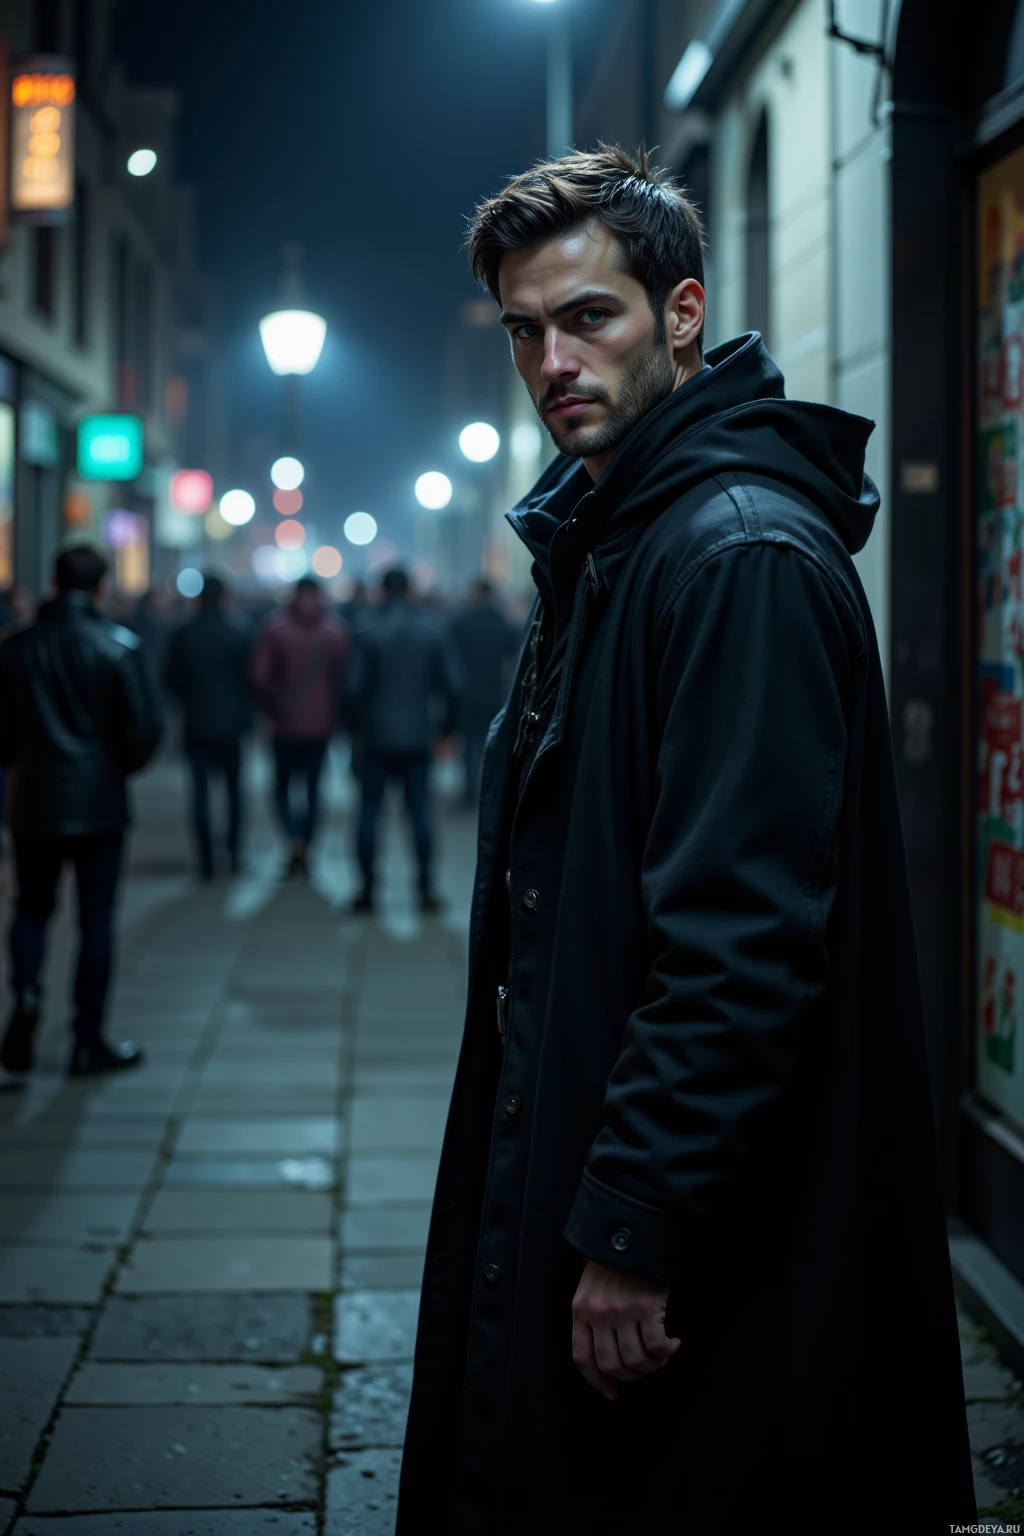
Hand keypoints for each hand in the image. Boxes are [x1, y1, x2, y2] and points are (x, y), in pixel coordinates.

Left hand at [571, 1260, 680, 1401]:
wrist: (636, 1233)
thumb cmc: (614, 1262)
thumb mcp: (590, 1288)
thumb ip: (591, 1317)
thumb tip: (604, 1357)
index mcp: (581, 1310)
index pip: (583, 1358)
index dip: (597, 1381)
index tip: (612, 1392)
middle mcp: (599, 1314)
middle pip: (612, 1365)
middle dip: (631, 1376)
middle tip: (644, 1369)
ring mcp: (623, 1312)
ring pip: (636, 1361)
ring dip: (652, 1366)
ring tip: (661, 1355)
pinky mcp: (647, 1307)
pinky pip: (657, 1347)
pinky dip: (667, 1352)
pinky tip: (673, 1343)